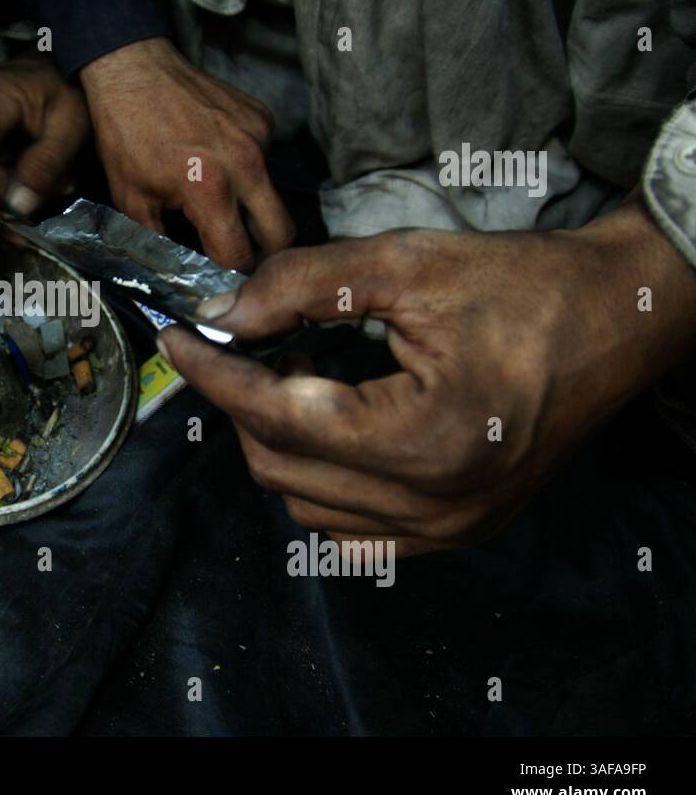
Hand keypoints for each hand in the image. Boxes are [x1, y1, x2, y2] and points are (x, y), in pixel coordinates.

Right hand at [0, 54, 89, 220]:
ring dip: (18, 198)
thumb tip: (18, 208)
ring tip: (63, 184)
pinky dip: (20, 188)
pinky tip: (53, 181)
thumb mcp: (70, 123)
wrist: (64, 65)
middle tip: (36, 225)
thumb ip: (45, 164)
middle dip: (0, 206)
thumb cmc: (70, 86)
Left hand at [80, 37, 292, 269]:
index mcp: (209, 188)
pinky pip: (267, 161)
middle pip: (282, 233)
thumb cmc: (125, 133)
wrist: (133, 68)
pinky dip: (249, 172)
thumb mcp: (131, 199)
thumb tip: (181, 276)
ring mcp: (259, 137)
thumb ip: (160, 243)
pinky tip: (220, 162)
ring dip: (254, 210)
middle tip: (240, 256)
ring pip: (275, 196)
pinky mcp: (263, 118)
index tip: (221, 280)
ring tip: (222, 203)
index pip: (239, 255)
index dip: (230, 276)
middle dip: (265, 253)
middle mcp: (245, 163)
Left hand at [159, 200, 695, 554]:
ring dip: (278, 439)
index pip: (277, 416)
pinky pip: (348, 528)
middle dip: (244, 401)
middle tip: (249, 341)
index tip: (178, 339)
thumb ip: (304, 285)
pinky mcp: (455, 531)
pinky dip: (318, 480)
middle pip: (279, 465)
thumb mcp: (408, 264)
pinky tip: (328, 426)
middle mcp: (436, 504)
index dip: (215, 373)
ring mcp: (447, 528)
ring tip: (299, 375)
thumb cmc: (524, 287)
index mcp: (426, 440)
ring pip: (304, 502)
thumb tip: (224, 311)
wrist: (616, 320)